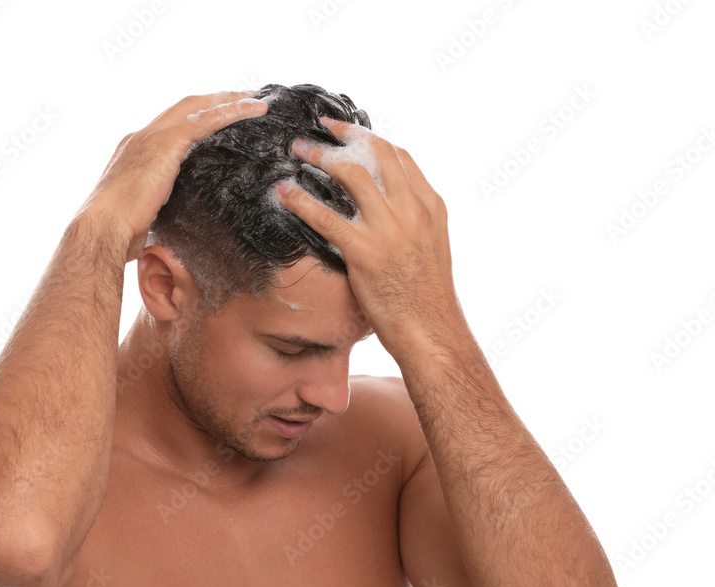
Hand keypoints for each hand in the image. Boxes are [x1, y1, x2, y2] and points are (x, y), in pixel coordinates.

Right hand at [75, 91, 268, 264]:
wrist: (101, 230)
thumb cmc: (117, 234)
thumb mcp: (142, 215)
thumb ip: (158, 206)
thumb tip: (168, 221)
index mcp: (134, 152)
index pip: (170, 125)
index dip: (195, 117)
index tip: (217, 117)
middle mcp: (141, 137)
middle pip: (185, 107)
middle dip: (215, 99)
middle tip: (243, 98)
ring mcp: (151, 137)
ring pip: (197, 107)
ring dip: (228, 101)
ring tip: (256, 101)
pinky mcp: (165, 144)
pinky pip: (205, 120)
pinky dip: (231, 112)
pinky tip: (253, 110)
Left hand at [274, 117, 463, 355]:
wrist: (431, 330)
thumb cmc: (427, 297)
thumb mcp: (432, 247)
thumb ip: (413, 221)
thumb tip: (390, 207)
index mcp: (430, 206)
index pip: (399, 156)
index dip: (370, 139)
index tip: (349, 133)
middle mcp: (412, 210)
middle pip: (375, 153)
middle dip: (343, 134)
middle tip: (318, 128)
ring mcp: (388, 230)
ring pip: (350, 174)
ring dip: (318, 156)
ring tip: (296, 150)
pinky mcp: (364, 252)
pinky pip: (325, 217)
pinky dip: (300, 200)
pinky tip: (282, 192)